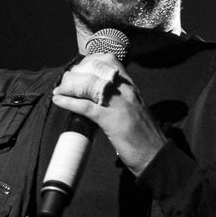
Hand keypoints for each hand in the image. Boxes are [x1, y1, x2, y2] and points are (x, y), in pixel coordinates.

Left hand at [51, 53, 165, 175]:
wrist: (156, 155)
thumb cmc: (146, 137)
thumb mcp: (136, 110)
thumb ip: (123, 100)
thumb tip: (103, 98)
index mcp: (132, 88)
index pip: (111, 61)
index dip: (91, 61)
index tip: (80, 68)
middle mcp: (125, 90)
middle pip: (96, 69)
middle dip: (77, 72)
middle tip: (67, 81)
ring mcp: (118, 103)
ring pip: (89, 84)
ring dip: (70, 86)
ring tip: (59, 90)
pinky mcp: (110, 119)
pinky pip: (84, 105)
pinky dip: (68, 102)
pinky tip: (58, 100)